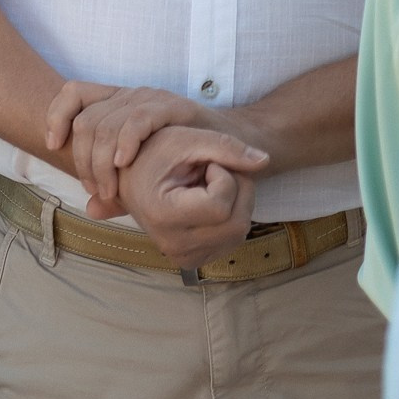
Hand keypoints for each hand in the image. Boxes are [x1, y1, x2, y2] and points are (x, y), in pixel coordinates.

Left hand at [45, 81, 220, 211]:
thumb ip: (119, 191)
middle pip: (86, 118)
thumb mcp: (145, 177)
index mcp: (118, 104)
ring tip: (110, 187)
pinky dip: (125, 142)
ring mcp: (152, 99)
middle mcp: (130, 96)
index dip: (55, 115)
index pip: (73, 93)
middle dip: (82, 158)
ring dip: (101, 160)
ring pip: (107, 122)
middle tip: (96, 189)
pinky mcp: (175, 108)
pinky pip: (139, 119)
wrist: (238, 148)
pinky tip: (124, 164)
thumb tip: (91, 209)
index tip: (53, 146)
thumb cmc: (188, 161)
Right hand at [115, 126, 267, 268]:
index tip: (204, 164)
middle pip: (236, 224)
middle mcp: (171, 244)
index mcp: (161, 215)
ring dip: (235, 202)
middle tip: (213, 170)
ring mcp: (182, 256)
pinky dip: (229, 217)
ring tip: (207, 185)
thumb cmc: (155, 152)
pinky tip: (207, 202)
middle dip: (236, 189)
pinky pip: (232, 241)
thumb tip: (266, 159)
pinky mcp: (193, 260)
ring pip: (239, 233)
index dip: (223, 177)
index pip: (220, 207)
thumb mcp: (186, 139)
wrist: (132, 175)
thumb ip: (226, 146)